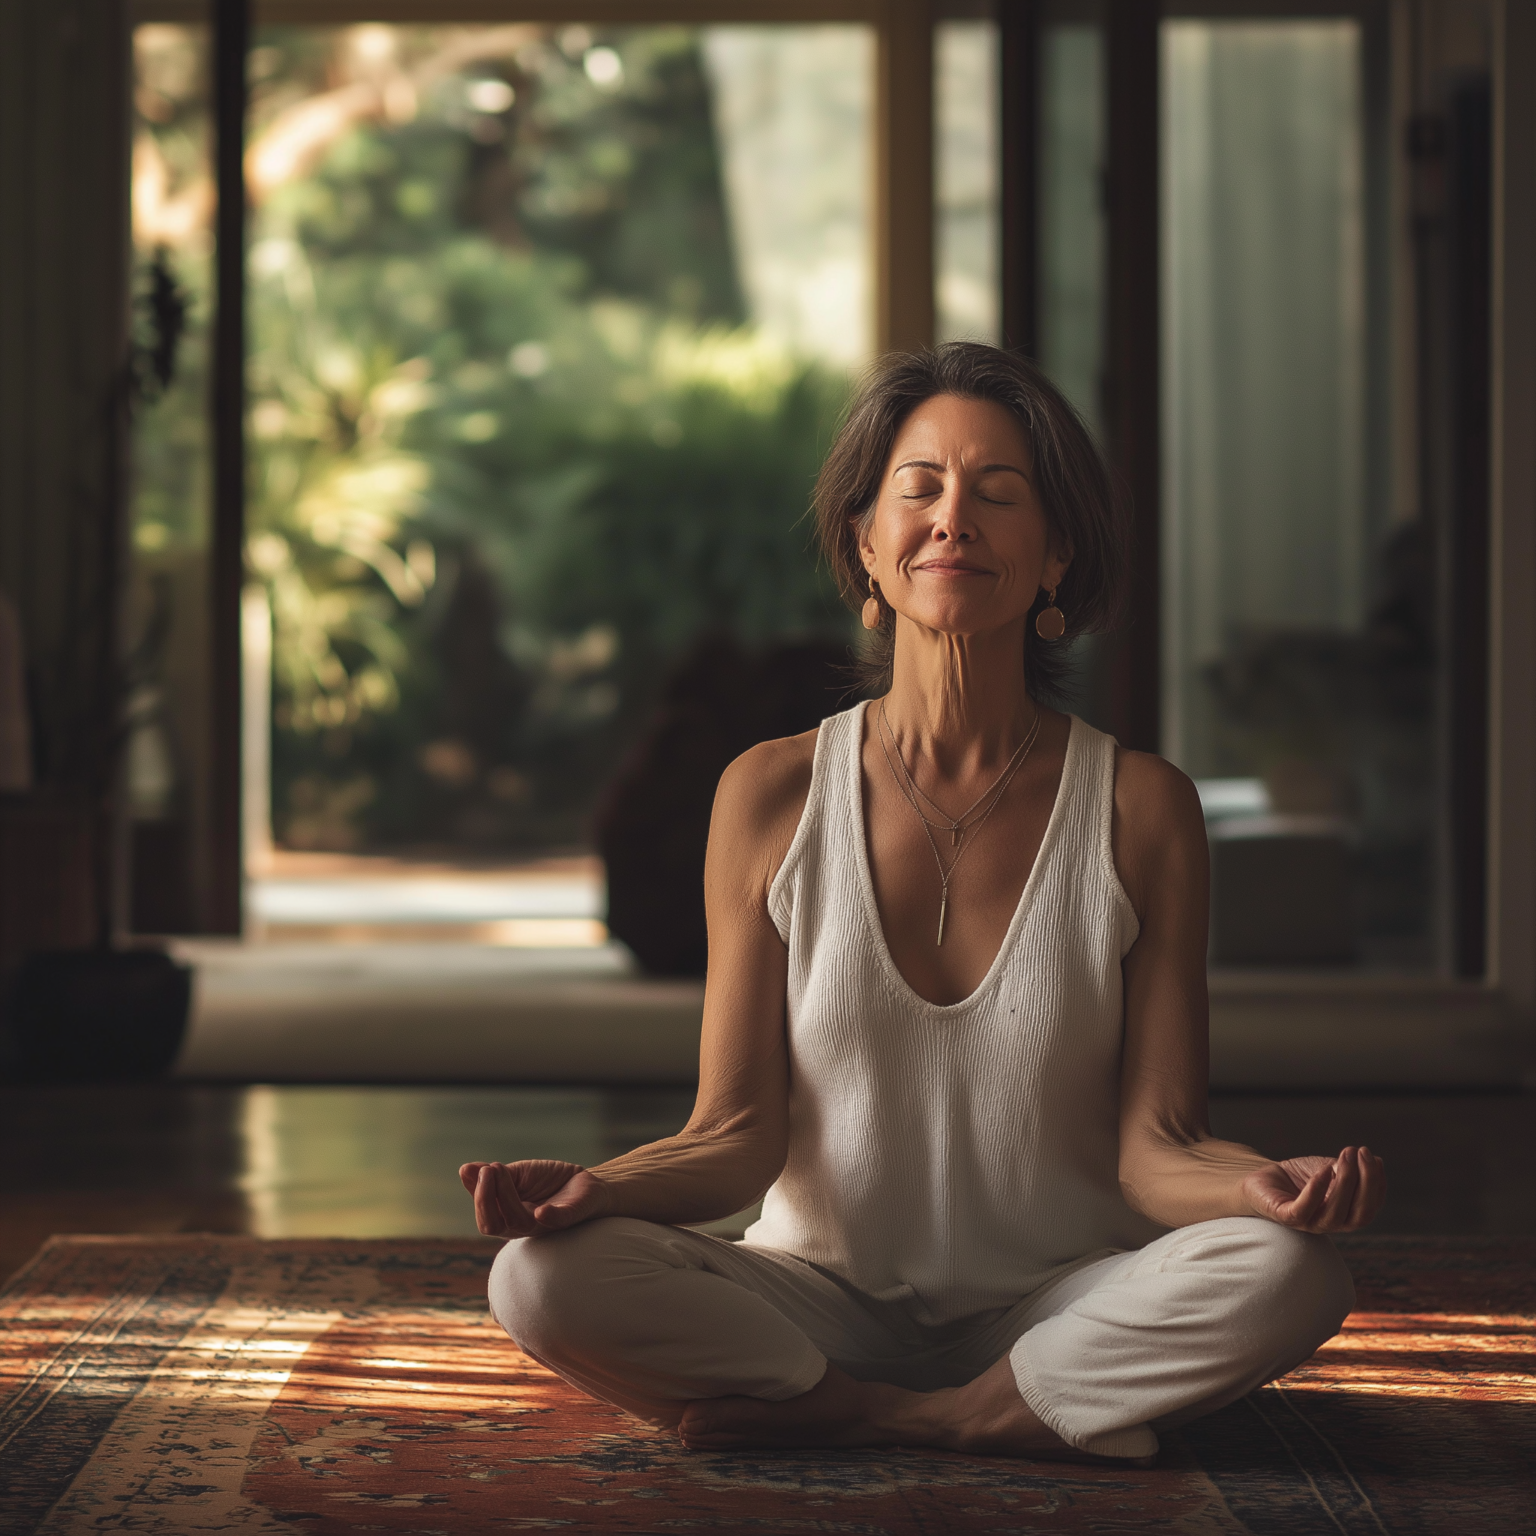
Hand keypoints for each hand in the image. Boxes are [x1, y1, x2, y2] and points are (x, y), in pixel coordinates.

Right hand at [457, 1159, 611, 1237]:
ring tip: (499, 1169)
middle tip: (488, 1171)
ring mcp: (547, 1224)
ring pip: (519, 1221)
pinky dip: (550, 1216)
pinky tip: (540, 1211)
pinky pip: (558, 1220)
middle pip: (494, 1225)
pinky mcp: (570, 1217)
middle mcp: (524, 1226)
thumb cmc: (548, 1182)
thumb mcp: (516, 1175)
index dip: (477, 1196)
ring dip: (506, 1195)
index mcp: (509, 1218)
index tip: (477, 1170)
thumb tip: (464, 1170)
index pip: (485, 1217)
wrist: (585, 1180)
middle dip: (485, 1199)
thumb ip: (492, 1177)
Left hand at [1241, 1146, 1384, 1232]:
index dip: (1377, 1185)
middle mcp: (1330, 1224)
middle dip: (1367, 1183)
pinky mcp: (1287, 1218)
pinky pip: (1305, 1209)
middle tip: (1362, 1153)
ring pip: (1336, 1213)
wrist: (1261, 1177)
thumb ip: (1348, 1170)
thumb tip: (1374, 1160)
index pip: (1370, 1208)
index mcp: (1344, 1215)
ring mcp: (1309, 1224)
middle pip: (1359, 1214)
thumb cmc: (1298, 1176)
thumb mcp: (1328, 1169)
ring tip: (1346, 1155)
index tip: (1375, 1158)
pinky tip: (1325, 1170)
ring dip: (1346, 1182)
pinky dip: (1317, 1190)